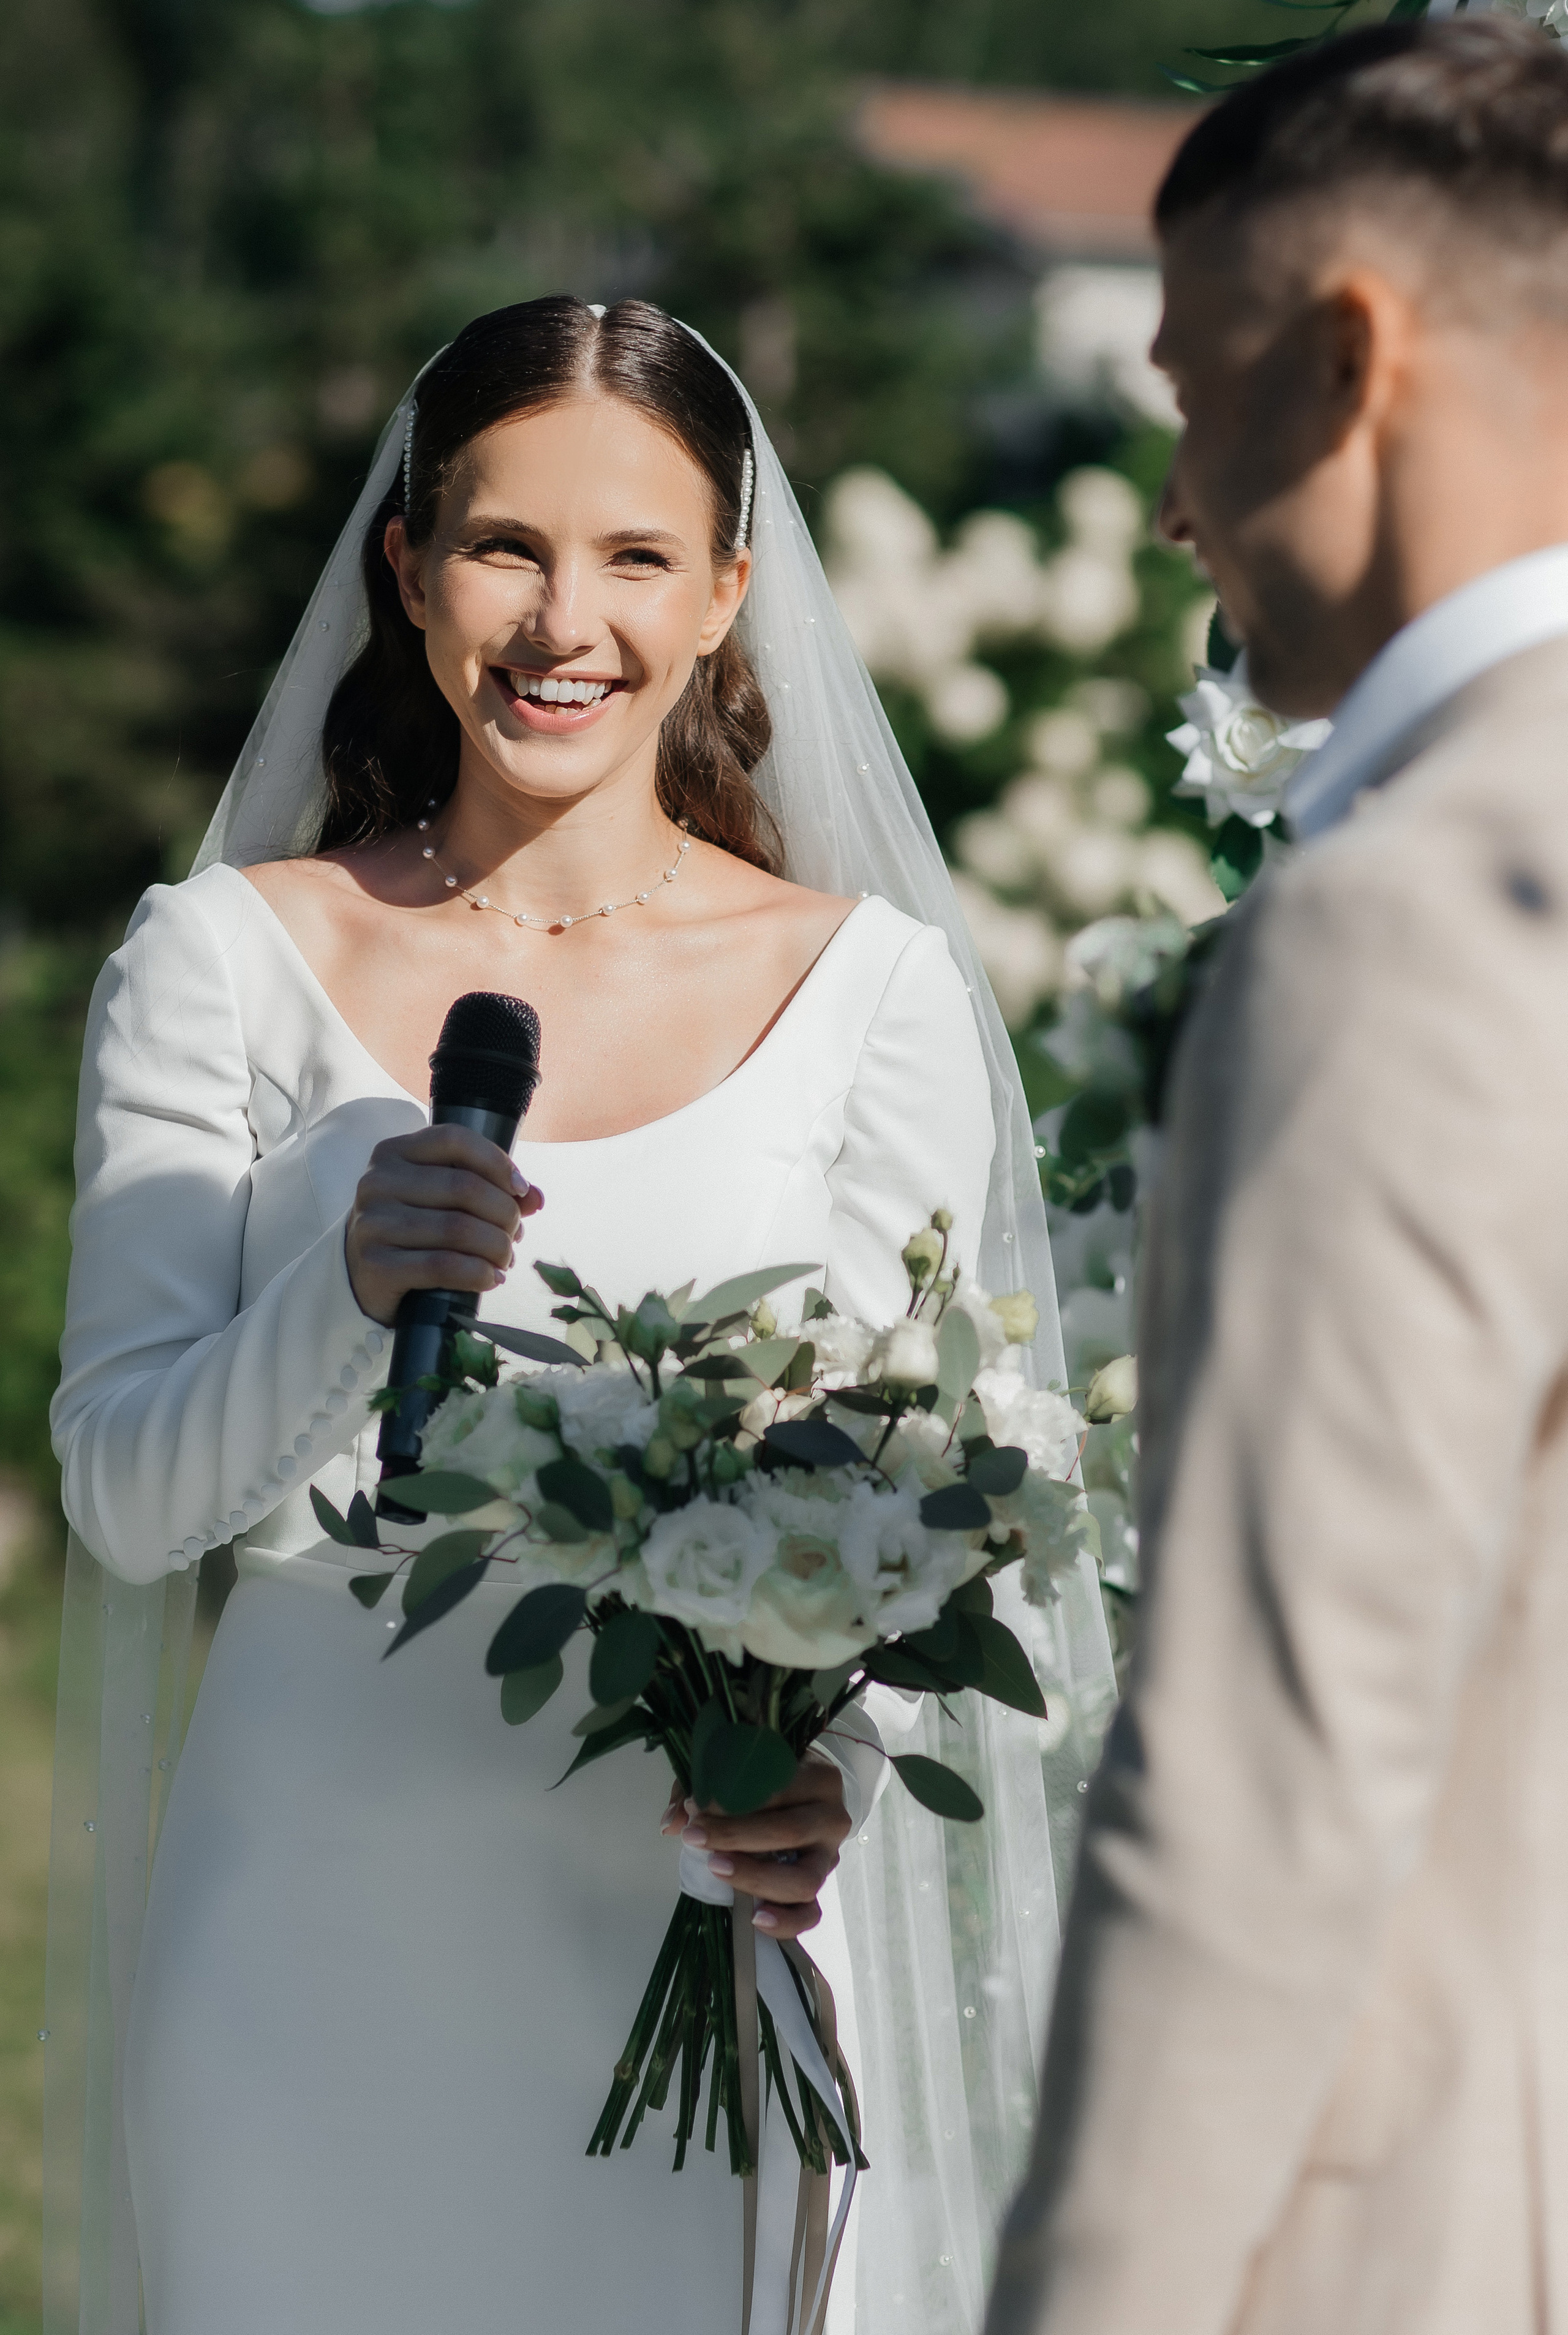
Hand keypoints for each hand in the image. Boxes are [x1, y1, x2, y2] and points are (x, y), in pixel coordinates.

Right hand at [344, 1124, 544, 1325]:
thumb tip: (535, 1197)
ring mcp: (372, 1223)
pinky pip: (441, 1266)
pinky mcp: (375, 1264)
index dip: (497, 1162)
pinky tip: (491, 1279)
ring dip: (496, 1248)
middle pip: (464, 1188)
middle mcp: (377, 1182)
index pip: (455, 1140)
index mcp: (394, 1153)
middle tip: (515, 1235)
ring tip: (505, 1259)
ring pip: (457, 1229)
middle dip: (504, 1214)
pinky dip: (477, 1274)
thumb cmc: (415, 1228)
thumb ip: (490, 1189)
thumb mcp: (444, 1199)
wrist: (364, 1275)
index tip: (520, 1189)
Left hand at [659, 1755, 851, 1939]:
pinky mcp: (821, 1887)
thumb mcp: (736, 1767)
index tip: (696, 1808)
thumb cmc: (766, 1777)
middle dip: (737, 1836)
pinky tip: (755, 1919)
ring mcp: (829, 1857)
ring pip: (803, 1879)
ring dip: (756, 1877)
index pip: (779, 1788)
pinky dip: (786, 1922)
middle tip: (695, 1837)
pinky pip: (811, 1914)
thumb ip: (704, 1786)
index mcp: (820, 1777)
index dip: (735, 1800)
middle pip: (790, 1831)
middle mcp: (833, 1818)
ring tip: (716, 1868)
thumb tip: (672, 1823)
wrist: (804, 1792)